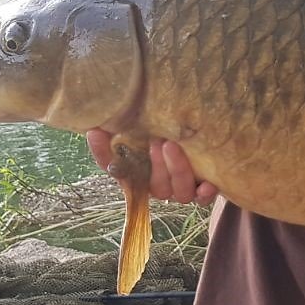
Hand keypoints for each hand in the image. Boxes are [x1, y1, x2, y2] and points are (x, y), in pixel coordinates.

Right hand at [85, 129, 218, 204]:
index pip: (114, 168)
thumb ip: (132, 122)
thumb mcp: (152, 126)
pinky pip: (202, 198)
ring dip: (175, 170)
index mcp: (139, 174)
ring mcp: (180, 191)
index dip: (101, 152)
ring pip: (177, 192)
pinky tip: (208, 184)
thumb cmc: (173, 133)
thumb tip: (106, 106)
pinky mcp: (203, 192)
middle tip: (156, 141)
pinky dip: (204, 192)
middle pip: (153, 185)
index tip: (96, 133)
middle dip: (154, 164)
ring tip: (172, 146)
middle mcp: (158, 186)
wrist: (207, 147)